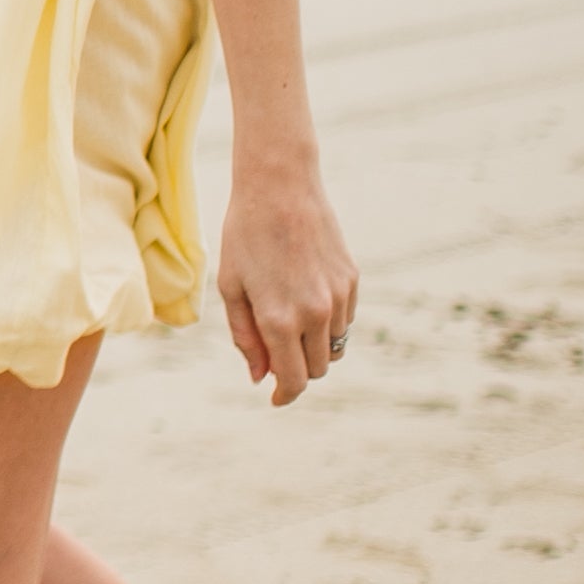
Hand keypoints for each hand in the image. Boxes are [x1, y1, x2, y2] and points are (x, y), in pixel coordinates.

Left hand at [219, 152, 354, 403]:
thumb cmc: (245, 235)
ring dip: (314, 346)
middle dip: (297, 370)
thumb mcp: (232, 287)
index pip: (294, 380)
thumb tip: (261, 377)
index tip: (276, 398)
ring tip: (288, 316)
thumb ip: (246, 337)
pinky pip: (345, 320)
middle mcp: (315, 314)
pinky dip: (328, 322)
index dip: (285, 395)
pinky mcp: (352, 280)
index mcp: (280, 320)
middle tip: (275, 353)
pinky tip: (305, 294)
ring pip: (334, 347)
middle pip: (317, 370)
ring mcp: (338, 297)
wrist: (280, 186)